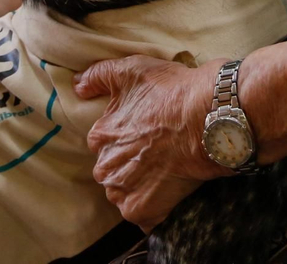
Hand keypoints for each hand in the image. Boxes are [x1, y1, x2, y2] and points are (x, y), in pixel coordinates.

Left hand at [76, 55, 227, 229]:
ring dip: (141, 186)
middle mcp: (106, 168)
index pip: (105, 143)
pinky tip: (170, 189)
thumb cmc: (173, 91)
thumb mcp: (133, 69)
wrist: (210, 118)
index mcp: (100, 136)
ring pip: (126, 193)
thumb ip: (98, 75)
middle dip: (131, 164)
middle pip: (114, 170)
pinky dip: (155, 206)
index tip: (148, 131)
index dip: (128, 136)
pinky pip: (143, 216)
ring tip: (167, 170)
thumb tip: (77, 86)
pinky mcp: (143, 212)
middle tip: (159, 151)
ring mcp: (123, 193)